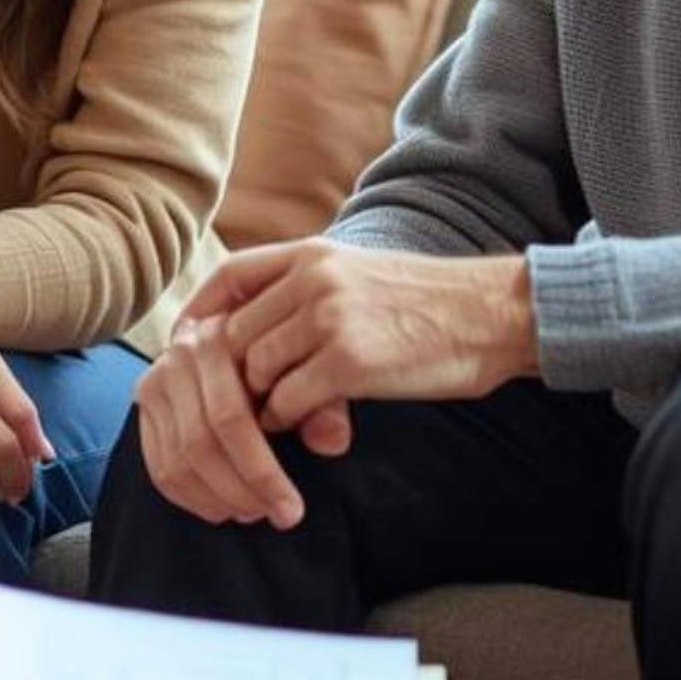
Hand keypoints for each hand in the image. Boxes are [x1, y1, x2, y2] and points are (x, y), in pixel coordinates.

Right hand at [133, 311, 308, 528]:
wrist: (248, 334)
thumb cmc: (287, 357)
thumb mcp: (314, 371)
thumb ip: (324, 404)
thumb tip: (330, 443)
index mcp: (222, 337)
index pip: (230, 419)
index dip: (261, 472)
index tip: (292, 509)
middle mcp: (181, 354)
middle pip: (200, 443)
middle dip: (241, 492)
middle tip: (278, 516)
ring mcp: (156, 379)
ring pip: (178, 460)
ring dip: (217, 499)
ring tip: (254, 511)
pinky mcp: (145, 403)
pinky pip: (159, 465)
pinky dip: (190, 497)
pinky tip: (223, 508)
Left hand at [201, 241, 536, 434]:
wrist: (493, 315)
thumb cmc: (430, 305)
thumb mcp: (360, 274)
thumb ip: (309, 294)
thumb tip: (254, 340)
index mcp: (313, 255)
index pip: (229, 277)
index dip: (200, 314)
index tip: (187, 348)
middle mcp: (313, 280)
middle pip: (235, 335)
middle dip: (232, 375)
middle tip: (243, 404)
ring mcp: (328, 320)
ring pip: (256, 371)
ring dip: (259, 402)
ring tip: (281, 416)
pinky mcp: (348, 363)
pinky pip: (287, 402)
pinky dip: (287, 421)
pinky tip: (308, 424)